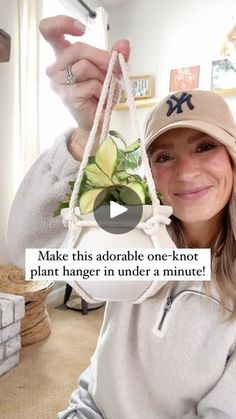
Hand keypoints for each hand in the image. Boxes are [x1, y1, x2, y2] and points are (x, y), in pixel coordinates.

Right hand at [39, 15, 129, 133]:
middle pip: (77, 48)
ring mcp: (58, 83)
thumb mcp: (109, 71)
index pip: (49, 31)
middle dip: (101, 58)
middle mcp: (55, 69)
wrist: (98, 122)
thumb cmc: (100, 96)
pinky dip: (101, 91)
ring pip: (85, 67)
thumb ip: (115, 57)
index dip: (62, 24)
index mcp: (63, 58)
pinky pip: (90, 84)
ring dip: (102, 79)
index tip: (81, 28)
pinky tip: (99, 99)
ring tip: (103, 90)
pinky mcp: (67, 96)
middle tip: (113, 70)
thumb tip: (125, 44)